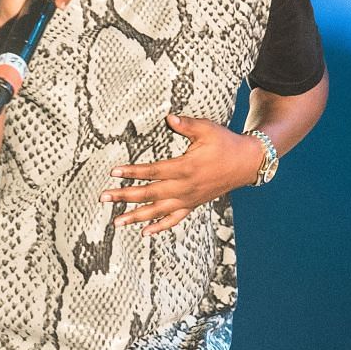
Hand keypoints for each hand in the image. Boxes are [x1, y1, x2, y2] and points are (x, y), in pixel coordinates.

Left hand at [101, 114, 266, 234]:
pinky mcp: (193, 204)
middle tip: (103, 197)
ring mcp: (189, 199)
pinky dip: (159, 227)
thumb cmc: (225, 143)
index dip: (132, 172)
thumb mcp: (207, 129)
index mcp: (186, 167)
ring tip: (116, 222)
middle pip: (149, 194)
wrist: (246, 163)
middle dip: (124, 196)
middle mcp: (185, 187)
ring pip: (158, 211)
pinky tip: (145, 232)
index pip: (153, 171)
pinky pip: (174, 219)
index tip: (114, 172)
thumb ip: (186, 124)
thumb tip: (169, 117)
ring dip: (136, 217)